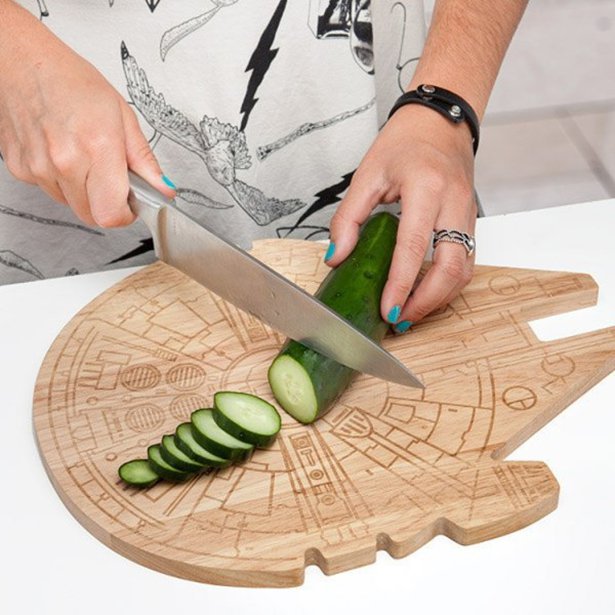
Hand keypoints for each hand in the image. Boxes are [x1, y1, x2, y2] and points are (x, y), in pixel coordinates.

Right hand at [0, 2, 174, 226]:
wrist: (21, 61)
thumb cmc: (71, 82)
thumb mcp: (122, 116)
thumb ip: (144, 161)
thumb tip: (163, 190)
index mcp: (97, 146)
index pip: (112, 214)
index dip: (126, 215)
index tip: (131, 205)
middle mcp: (64, 161)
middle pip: (93, 216)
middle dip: (107, 204)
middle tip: (110, 177)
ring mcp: (39, 167)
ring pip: (71, 205)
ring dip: (83, 191)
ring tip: (83, 156)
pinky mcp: (20, 169)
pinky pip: (50, 191)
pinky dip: (60, 180)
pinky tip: (61, 152)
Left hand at [327, 104, 476, 330]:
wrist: (440, 121)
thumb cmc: (405, 141)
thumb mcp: (367, 175)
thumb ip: (349, 219)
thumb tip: (336, 257)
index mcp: (426, 189)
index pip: (414, 249)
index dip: (400, 285)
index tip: (388, 310)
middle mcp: (454, 204)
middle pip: (451, 268)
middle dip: (427, 302)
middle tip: (401, 319)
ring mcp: (467, 214)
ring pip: (464, 270)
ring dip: (439, 298)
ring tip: (411, 312)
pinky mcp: (470, 221)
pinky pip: (466, 261)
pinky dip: (447, 284)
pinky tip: (426, 293)